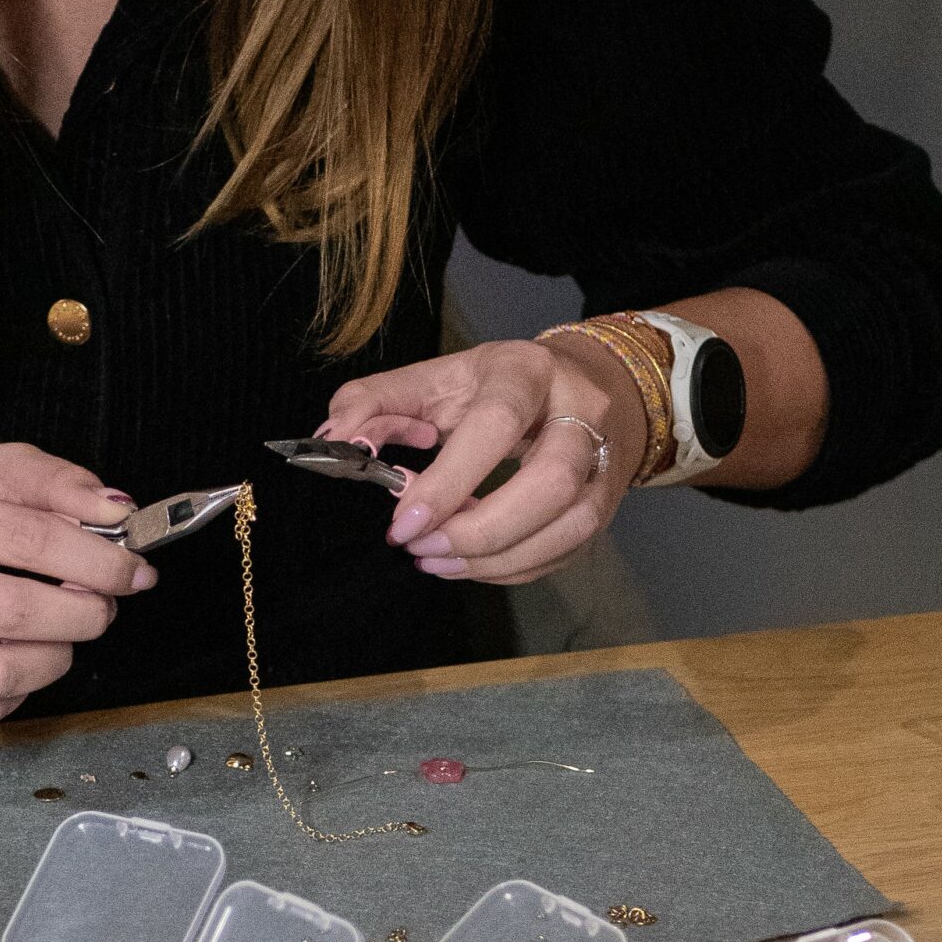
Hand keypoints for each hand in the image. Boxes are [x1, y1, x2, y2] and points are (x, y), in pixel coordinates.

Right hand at [0, 446, 154, 723]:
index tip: (134, 569)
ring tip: (64, 633)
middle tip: (102, 604)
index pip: (24, 538)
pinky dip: (20, 687)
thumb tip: (118, 512)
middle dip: (84, 612)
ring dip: (57, 657)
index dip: (95, 558)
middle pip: (13, 611)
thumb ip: (54, 483)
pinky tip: (17, 654)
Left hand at [319, 335, 649, 585]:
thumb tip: (336, 437)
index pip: (495, 426)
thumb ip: (377, 400)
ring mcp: (602, 464)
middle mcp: (580, 413)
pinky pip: (564, 551)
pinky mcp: (605, 505)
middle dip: (479, 530)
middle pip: (549, 484)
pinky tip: (467, 565)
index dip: (449, 480)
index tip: (403, 522)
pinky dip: (511, 569)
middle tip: (422, 548)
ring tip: (437, 561)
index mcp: (527, 372)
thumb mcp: (435, 377)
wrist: (588, 387)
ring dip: (496, 558)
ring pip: (566, 526)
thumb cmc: (497, 386)